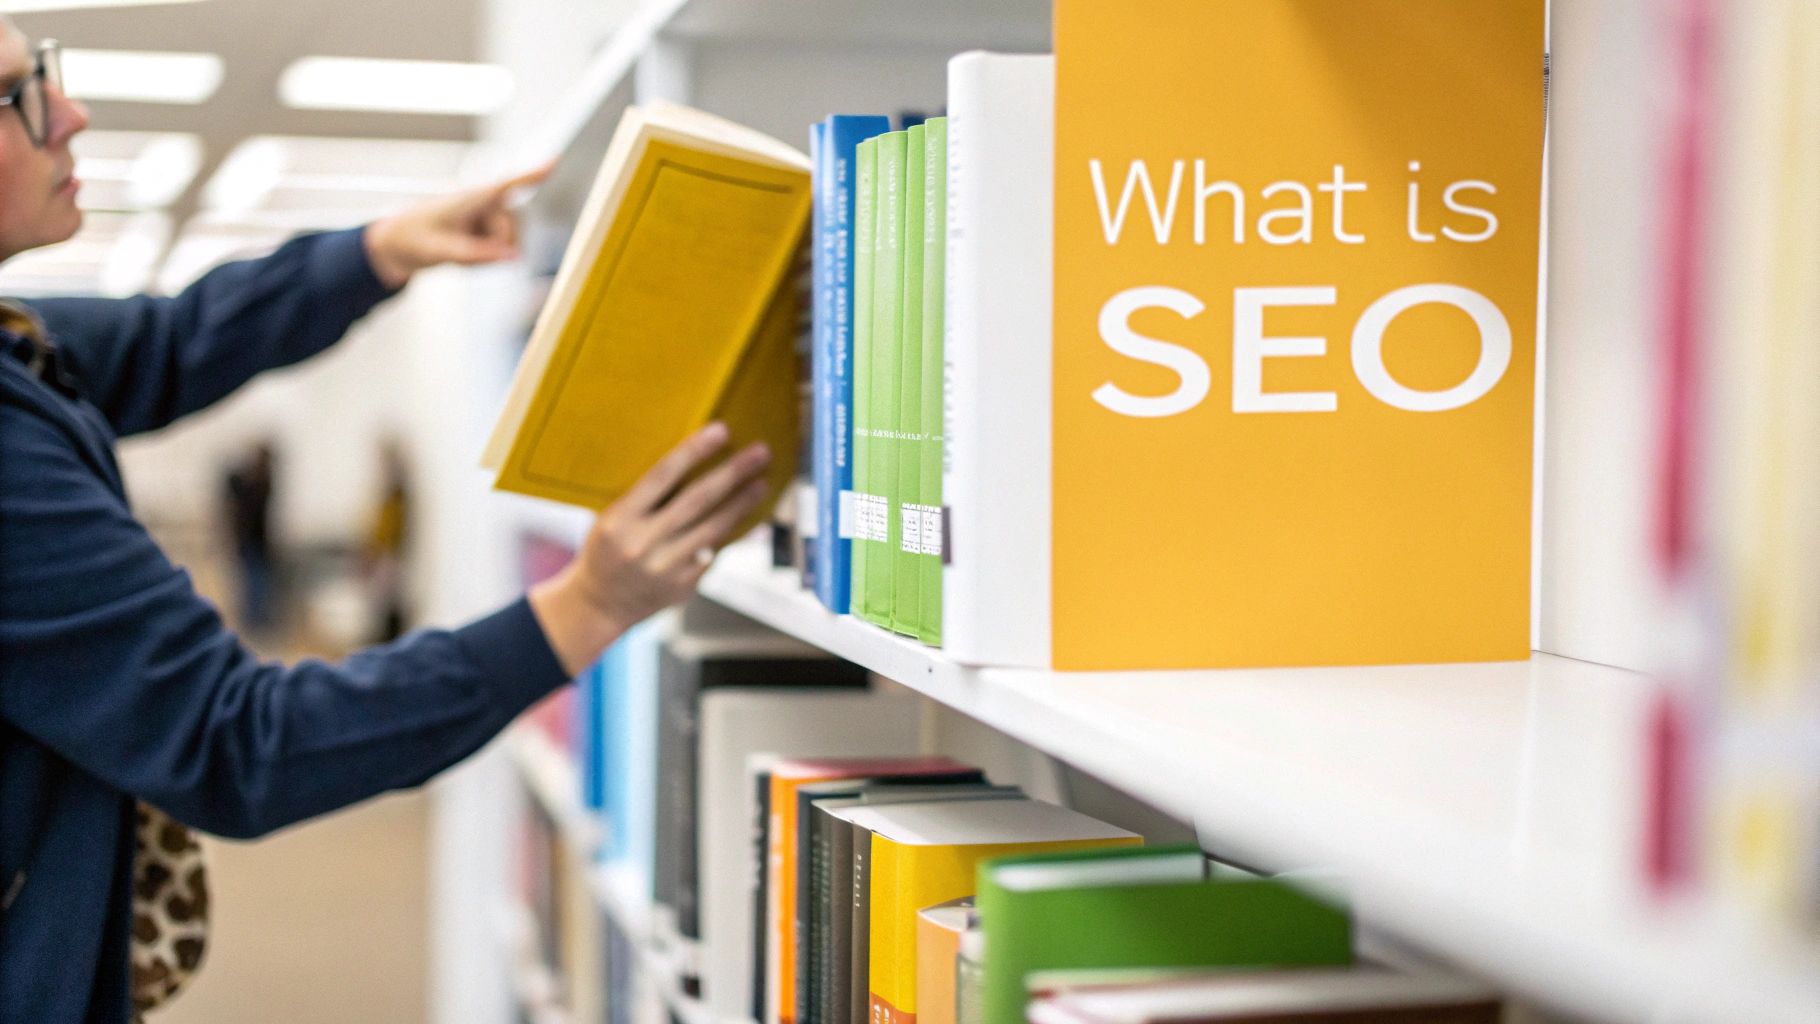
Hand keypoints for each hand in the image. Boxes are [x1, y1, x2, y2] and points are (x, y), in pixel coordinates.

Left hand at [362, 163, 553, 288]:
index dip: (533, 174)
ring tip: (461, 253)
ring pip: (512, 241)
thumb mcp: (439, 251)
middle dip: (498, 245)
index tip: (555, 161)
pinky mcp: (489, 231)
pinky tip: (466, 253)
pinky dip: (488, 258)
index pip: (508, 185)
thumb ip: (475, 255)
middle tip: (466, 255)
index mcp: (471, 197)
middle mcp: (484, 203)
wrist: (400, 244)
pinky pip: (504, 251)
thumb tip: (514, 257)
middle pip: (514, 226)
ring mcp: (489, 218)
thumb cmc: (414, 239)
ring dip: (491, 253)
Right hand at [528, 422, 772, 674]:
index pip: (662, 476)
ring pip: (714, 529)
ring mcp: (665, 568)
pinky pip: (713, 553)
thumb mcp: (611, 518)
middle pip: (697, 500)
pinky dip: (729, 534)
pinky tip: (746, 518)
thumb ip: (646, 499)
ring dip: (742, 504)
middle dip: (733, 473)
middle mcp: (642, 543)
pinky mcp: (683, 586)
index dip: (693, 451)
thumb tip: (694, 465)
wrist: (600, 604)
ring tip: (761, 483)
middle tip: (760, 452)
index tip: (721, 430)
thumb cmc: (608, 549)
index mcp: (619, 519)